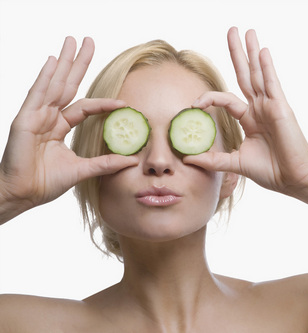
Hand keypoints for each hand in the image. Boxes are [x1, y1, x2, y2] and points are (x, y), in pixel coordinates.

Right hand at [0, 37, 137, 215]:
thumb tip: (133, 160)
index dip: (103, 103)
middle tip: (88, 41)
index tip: (123, 102)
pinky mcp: (25, 120)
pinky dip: (45, 77)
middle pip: (67, 85)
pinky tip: (53, 61)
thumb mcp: (83, 169)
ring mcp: (36, 116)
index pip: (84, 107)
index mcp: (59, 126)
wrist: (24, 194)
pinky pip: (37, 94)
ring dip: (63, 62)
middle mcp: (48, 117)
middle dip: (78, 63)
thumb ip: (106, 163)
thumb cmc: (45, 183)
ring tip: (72, 41)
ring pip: (53, 84)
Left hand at [184, 28, 307, 194]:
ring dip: (252, 52)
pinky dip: (266, 67)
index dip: (209, 98)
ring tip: (247, 31)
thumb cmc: (271, 171)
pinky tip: (261, 51)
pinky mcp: (281, 108)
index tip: (193, 105)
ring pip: (258, 74)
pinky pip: (272, 84)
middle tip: (231, 30)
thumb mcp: (236, 163)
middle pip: (245, 75)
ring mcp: (271, 106)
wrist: (293, 179)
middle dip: (238, 54)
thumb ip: (214, 159)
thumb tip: (187, 159)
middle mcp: (260, 108)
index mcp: (250, 119)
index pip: (226, 100)